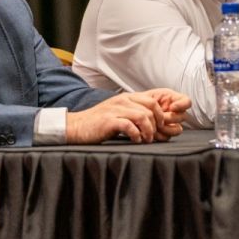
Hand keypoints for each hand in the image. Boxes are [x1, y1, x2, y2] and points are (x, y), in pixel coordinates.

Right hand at [66, 90, 189, 143]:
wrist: (77, 126)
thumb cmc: (100, 123)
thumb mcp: (119, 112)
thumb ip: (134, 113)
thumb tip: (154, 123)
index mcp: (128, 98)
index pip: (153, 101)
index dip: (161, 115)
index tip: (161, 127)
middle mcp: (123, 100)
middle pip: (151, 108)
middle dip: (157, 124)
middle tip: (155, 136)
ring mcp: (116, 109)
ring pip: (143, 116)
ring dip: (148, 131)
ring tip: (146, 140)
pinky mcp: (109, 120)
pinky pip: (129, 125)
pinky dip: (136, 134)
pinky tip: (135, 141)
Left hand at [142, 88, 191, 138]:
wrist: (133, 111)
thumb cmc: (142, 101)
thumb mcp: (153, 94)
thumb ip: (164, 98)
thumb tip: (172, 109)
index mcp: (175, 101)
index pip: (187, 102)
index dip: (182, 105)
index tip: (172, 107)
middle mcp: (176, 113)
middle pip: (183, 117)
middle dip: (171, 117)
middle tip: (161, 117)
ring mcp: (171, 124)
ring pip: (177, 129)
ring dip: (166, 128)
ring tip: (155, 125)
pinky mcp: (165, 134)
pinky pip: (167, 137)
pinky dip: (159, 135)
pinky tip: (152, 131)